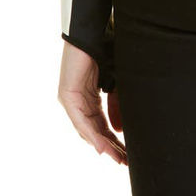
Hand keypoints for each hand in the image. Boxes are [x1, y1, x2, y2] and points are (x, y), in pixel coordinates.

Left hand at [58, 41, 127, 164]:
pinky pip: (81, 121)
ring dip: (104, 145)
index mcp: (90, 99)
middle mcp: (78, 103)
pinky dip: (92, 134)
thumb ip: (116, 107)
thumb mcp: (116, 83)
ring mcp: (71, 101)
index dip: (115, 141)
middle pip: (95, 131)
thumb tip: (119, 131)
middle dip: (111, 147)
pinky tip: (103, 146)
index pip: (102, 126)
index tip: (128, 154)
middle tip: (125, 162)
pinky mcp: (67, 97)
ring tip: (118, 158)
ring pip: (87, 130)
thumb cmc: (106, 52)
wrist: (94, 33)